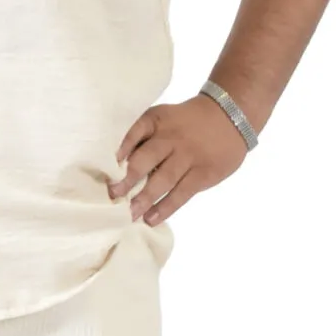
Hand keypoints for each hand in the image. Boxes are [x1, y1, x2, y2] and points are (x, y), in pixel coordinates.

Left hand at [108, 95, 251, 227]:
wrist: (230, 117)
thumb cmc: (185, 123)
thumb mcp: (163, 119)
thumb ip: (142, 137)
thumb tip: (114, 166)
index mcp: (157, 121)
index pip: (134, 132)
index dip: (119, 149)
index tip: (105, 166)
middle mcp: (171, 137)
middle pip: (146, 159)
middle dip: (127, 179)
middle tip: (112, 195)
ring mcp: (189, 156)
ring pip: (163, 180)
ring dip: (144, 199)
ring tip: (128, 214)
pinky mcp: (203, 173)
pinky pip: (181, 193)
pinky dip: (165, 208)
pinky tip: (150, 219)